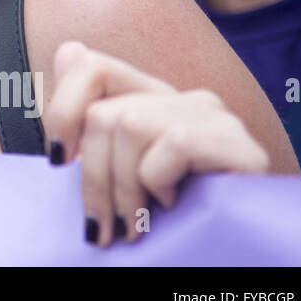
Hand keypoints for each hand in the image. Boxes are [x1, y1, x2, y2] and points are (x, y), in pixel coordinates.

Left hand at [44, 40, 270, 247]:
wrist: (232, 250)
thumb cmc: (170, 215)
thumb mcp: (116, 171)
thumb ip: (88, 118)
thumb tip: (68, 49)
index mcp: (152, 99)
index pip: (92, 67)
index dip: (63, 111)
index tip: (59, 161)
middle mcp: (184, 99)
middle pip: (104, 114)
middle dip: (93, 177)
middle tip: (101, 224)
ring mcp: (215, 118)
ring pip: (130, 126)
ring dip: (125, 188)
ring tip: (133, 224)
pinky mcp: (241, 146)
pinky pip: (173, 144)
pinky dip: (159, 180)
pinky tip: (172, 203)